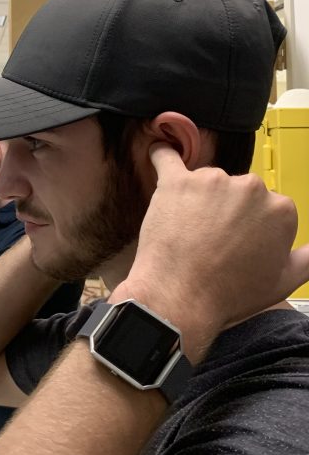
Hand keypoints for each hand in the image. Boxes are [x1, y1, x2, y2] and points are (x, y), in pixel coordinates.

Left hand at [113, 144, 308, 356]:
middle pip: (237, 191)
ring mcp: (213, 180)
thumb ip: (307, 259)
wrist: (181, 298)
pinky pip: (166, 158)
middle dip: (225, 211)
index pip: (266, 206)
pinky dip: (162, 157)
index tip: (238, 243)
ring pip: (206, 182)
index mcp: (281, 209)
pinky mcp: (176, 181)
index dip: (250, 227)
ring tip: (188, 234)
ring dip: (198, 199)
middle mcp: (251, 188)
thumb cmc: (229, 293)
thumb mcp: (284, 282)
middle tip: (211, 241)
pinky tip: (160, 156)